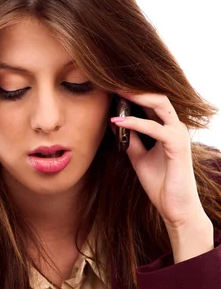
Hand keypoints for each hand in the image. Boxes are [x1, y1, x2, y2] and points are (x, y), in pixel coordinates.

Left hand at [110, 90, 206, 229]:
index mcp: (167, 128)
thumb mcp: (139, 158)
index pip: (151, 102)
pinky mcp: (178, 146)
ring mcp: (178, 135)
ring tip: (115, 91)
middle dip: (133, 87)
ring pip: (160, 104)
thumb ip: (131, 140)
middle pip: (156, 96)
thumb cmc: (161, 183)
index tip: (111, 87)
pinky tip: (118, 122)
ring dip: (136, 97)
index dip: (132, 93)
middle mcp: (175, 127)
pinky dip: (136, 123)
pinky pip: (155, 128)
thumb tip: (115, 123)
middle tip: (111, 81)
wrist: (175, 208)